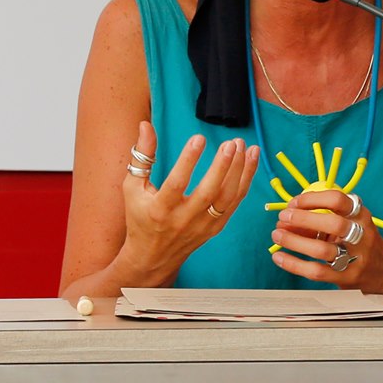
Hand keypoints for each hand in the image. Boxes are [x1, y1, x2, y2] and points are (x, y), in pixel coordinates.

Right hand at [119, 121, 258, 282]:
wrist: (152, 257)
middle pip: (208, 193)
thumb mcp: (132, 188)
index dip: (188, 161)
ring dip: (240, 172)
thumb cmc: (140, 217)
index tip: (199, 139)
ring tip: (246, 147)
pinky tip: (250, 162)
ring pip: (226, 199)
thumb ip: (141, 157)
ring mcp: (202, 226)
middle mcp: (183, 220)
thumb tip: (145, 125)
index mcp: (159, 209)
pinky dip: (244, 182)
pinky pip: (234, 204)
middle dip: (222, 167)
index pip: (176, 183)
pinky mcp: (215, 228)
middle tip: (232, 143)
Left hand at [269, 188, 382, 291]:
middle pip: (334, 224)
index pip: (339, 200)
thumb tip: (286, 216)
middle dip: (304, 219)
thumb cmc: (360, 241)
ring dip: (294, 241)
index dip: (313, 199)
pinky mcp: (346, 278)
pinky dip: (294, 264)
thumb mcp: (350, 223)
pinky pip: (316, 272)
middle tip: (283, 217)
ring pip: (322, 250)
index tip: (294, 202)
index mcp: (361, 216)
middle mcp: (361, 236)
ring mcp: (355, 259)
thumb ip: (322, 218)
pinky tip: (279, 256)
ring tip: (277, 235)